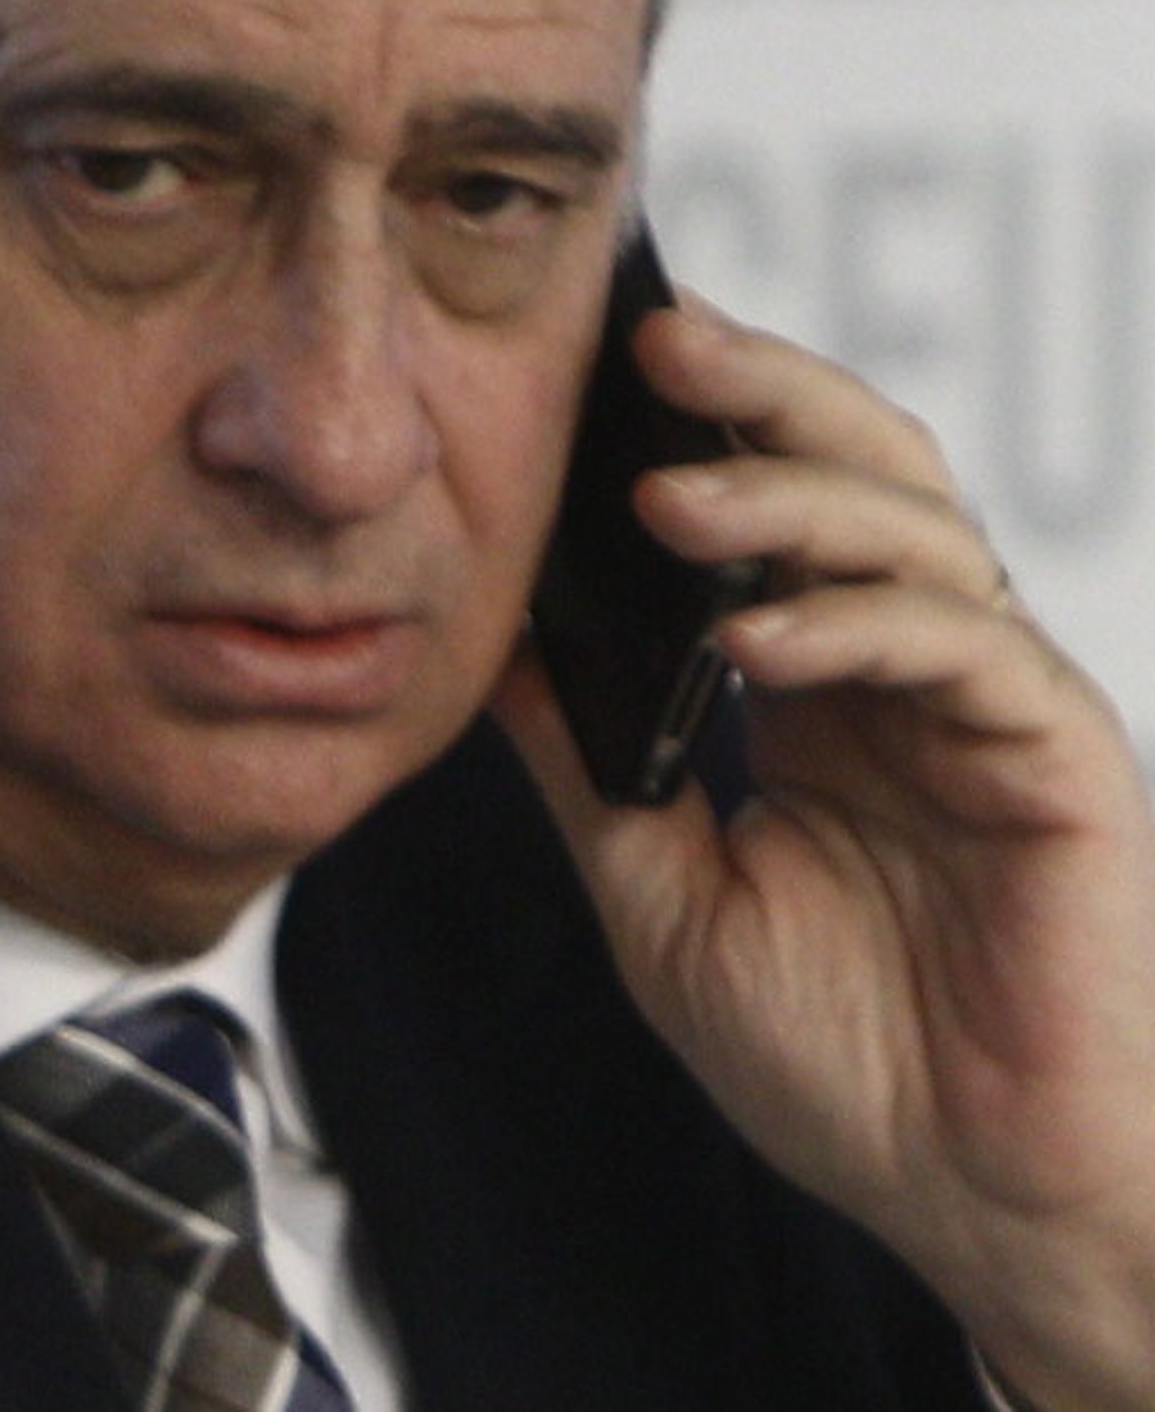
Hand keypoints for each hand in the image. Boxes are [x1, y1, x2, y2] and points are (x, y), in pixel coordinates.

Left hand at [493, 295, 1154, 1411]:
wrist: (985, 1207)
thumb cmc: (846, 1063)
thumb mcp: (663, 895)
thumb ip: (590, 763)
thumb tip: (489, 645)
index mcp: (822, 685)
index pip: (768, 507)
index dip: (697, 424)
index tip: (595, 360)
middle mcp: (909, 667)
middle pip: (853, 467)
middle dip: (758, 390)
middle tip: (653, 337)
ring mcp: (989, 700)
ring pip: (913, 526)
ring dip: (788, 496)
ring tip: (670, 499)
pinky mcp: (1056, 754)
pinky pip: (961, 647)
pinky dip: (857, 624)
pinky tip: (760, 641)